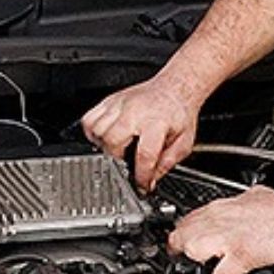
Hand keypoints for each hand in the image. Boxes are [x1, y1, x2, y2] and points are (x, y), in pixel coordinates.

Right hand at [81, 76, 202, 189]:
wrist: (175, 88)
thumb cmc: (179, 112)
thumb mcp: (184, 142)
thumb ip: (168, 163)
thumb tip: (151, 180)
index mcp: (156, 123)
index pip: (144, 155)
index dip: (141, 176)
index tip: (141, 185)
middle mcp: (135, 112)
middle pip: (113, 142)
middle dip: (117, 160)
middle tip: (126, 165)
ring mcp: (120, 105)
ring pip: (97, 130)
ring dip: (103, 146)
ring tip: (116, 151)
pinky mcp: (110, 101)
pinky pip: (89, 118)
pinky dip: (92, 132)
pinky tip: (104, 138)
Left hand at [169, 186, 273, 273]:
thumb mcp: (257, 196)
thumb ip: (241, 203)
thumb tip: (240, 206)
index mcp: (224, 206)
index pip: (187, 219)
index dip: (182, 236)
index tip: (183, 246)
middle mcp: (222, 219)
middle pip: (181, 234)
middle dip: (181, 251)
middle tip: (189, 264)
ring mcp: (230, 237)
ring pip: (191, 249)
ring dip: (196, 263)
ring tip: (206, 269)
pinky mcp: (243, 254)